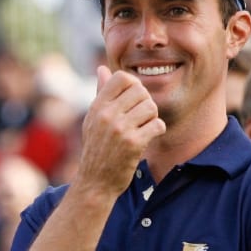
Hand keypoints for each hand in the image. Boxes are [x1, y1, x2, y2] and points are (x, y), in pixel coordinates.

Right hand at [74, 66, 165, 195]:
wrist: (95, 182)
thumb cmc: (96, 148)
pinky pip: (158, 125)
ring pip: (151, 107)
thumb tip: (102, 68)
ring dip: (152, 117)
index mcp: (97, 106)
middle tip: (142, 115)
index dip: (134, 85)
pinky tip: (149, 136)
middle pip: (141, 91)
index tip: (134, 99)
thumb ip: (100, 93)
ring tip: (144, 127)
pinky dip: (157, 130)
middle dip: (146, 101)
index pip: (123, 78)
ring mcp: (120, 129)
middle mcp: (106, 115)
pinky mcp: (133, 144)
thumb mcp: (92, 119)